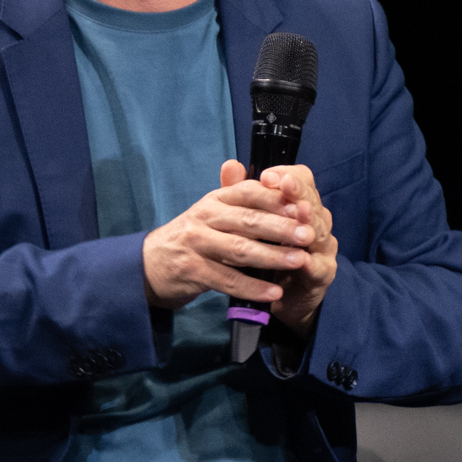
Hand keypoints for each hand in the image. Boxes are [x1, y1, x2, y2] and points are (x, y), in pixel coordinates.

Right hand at [142, 161, 332, 325]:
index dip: (277, 199)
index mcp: (215, 200)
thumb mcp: (213, 210)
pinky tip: (274, 292)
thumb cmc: (195, 235)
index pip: (248, 193)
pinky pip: (227, 280)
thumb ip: (237, 193)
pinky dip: (252, 287)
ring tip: (300, 260)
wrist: (151, 263)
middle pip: (248, 221)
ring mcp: (195, 244)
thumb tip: (256, 168)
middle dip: (281, 227)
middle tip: (310, 235)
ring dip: (272, 256)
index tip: (304, 207)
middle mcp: (203, 217)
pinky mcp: (191, 270)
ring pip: (239, 250)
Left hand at [258, 163, 340, 329]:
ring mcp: (323, 249)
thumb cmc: (265, 257)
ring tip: (299, 215)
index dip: (288, 176)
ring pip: (319, 232)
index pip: (302, 182)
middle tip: (286, 186)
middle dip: (299, 194)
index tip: (268, 175)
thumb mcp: (251, 224)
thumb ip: (243, 195)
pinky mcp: (323, 275)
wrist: (279, 298)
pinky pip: (318, 267)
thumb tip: (230, 164)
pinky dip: (310, 263)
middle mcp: (316, 224)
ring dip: (308, 224)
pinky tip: (302, 260)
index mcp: (301, 207)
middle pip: (313, 203)